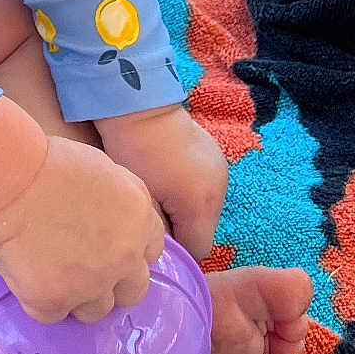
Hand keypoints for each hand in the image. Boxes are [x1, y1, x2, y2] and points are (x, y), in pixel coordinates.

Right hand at [0, 136, 165, 323]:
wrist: (4, 178)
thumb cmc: (43, 161)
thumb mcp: (99, 166)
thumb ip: (120, 200)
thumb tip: (118, 220)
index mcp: (138, 217)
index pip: (151, 250)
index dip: (127, 248)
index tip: (105, 242)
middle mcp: (125, 256)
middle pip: (132, 290)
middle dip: (110, 281)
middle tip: (79, 261)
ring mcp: (92, 283)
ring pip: (96, 310)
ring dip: (77, 294)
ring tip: (47, 265)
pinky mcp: (54, 300)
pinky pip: (53, 313)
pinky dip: (39, 297)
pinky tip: (25, 270)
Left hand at [96, 104, 228, 259]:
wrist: (139, 104)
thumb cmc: (132, 150)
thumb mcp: (142, 198)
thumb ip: (157, 230)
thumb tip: (162, 245)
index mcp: (200, 205)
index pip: (198, 250)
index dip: (176, 249)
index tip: (155, 234)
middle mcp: (219, 191)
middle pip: (204, 229)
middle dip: (181, 226)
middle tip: (154, 207)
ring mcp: (221, 172)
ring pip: (206, 208)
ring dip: (187, 207)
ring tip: (161, 186)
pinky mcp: (218, 157)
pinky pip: (207, 187)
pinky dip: (192, 188)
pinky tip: (171, 173)